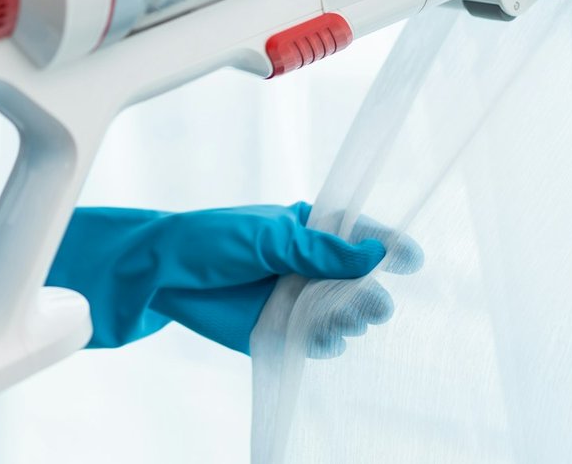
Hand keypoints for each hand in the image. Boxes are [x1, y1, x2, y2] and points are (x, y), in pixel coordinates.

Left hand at [0, 202, 421, 353]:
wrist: (159, 275)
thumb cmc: (208, 241)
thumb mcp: (268, 237)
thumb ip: (319, 249)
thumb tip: (373, 254)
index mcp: (308, 229)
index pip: (360, 235)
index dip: (389, 246)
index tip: (412, 258)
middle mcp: (309, 265)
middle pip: (360, 282)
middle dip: (371, 293)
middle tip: (371, 303)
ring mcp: (296, 299)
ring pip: (344, 315)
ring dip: (350, 319)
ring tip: (341, 318)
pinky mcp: (280, 331)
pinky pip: (318, 342)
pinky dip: (325, 343)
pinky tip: (320, 337)